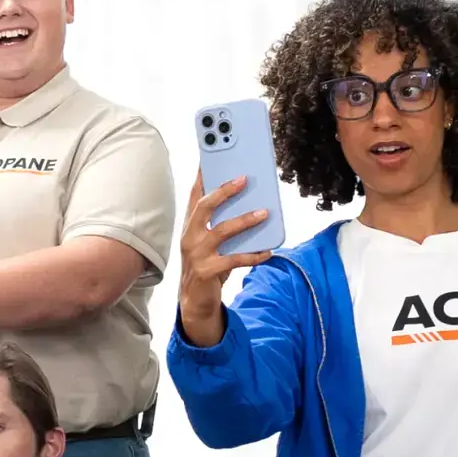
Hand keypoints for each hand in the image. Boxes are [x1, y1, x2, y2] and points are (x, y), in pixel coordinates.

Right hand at [178, 176, 273, 346]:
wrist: (195, 300)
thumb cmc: (207, 263)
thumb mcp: (211, 240)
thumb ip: (222, 222)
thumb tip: (253, 201)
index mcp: (190, 225)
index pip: (195, 195)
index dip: (203, 175)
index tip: (212, 156)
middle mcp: (190, 236)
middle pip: (204, 207)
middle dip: (223, 191)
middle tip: (244, 179)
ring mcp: (196, 254)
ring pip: (220, 231)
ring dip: (244, 221)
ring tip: (265, 213)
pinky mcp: (207, 271)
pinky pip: (234, 260)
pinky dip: (252, 255)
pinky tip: (267, 251)